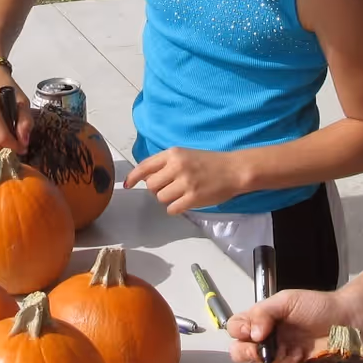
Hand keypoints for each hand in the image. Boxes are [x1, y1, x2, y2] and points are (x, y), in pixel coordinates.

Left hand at [124, 146, 243, 215]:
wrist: (234, 170)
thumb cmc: (209, 162)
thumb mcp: (185, 155)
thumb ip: (166, 163)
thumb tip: (145, 177)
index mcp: (173, 154)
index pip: (145, 166)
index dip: (133, 177)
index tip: (128, 185)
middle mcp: (177, 166)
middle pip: (151, 185)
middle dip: (158, 189)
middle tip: (172, 187)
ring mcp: (185, 182)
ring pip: (161, 198)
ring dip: (168, 199)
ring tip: (181, 193)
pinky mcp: (193, 197)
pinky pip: (172, 208)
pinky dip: (176, 208)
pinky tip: (186, 202)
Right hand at [226, 287, 346, 362]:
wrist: (347, 322)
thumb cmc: (317, 307)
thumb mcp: (286, 300)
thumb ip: (263, 312)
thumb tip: (252, 334)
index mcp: (261, 321)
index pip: (235, 328)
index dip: (237, 331)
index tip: (249, 331)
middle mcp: (266, 341)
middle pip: (238, 353)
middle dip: (244, 351)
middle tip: (259, 347)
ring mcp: (279, 358)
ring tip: (283, 353)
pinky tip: (297, 359)